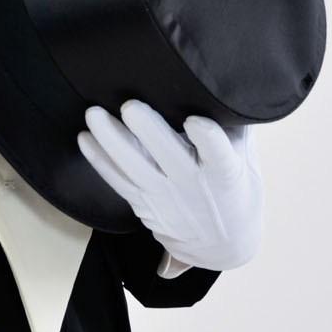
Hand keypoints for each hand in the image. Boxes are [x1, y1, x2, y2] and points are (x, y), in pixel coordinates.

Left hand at [78, 100, 262, 270]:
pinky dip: (99, 160)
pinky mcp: (143, 204)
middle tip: (130, 105)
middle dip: (148, 132)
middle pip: (170, 159)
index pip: (219, 157)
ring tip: (94, 114)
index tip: (196, 121)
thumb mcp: (246, 161)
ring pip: (135, 169)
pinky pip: (118, 181)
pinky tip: (84, 138)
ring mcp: (165, 197)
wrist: (222, 246)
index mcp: (226, 174)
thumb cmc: (236, 190)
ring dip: (112, 141)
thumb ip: (235, 128)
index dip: (208, 140)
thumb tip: (221, 85)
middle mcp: (193, 186)